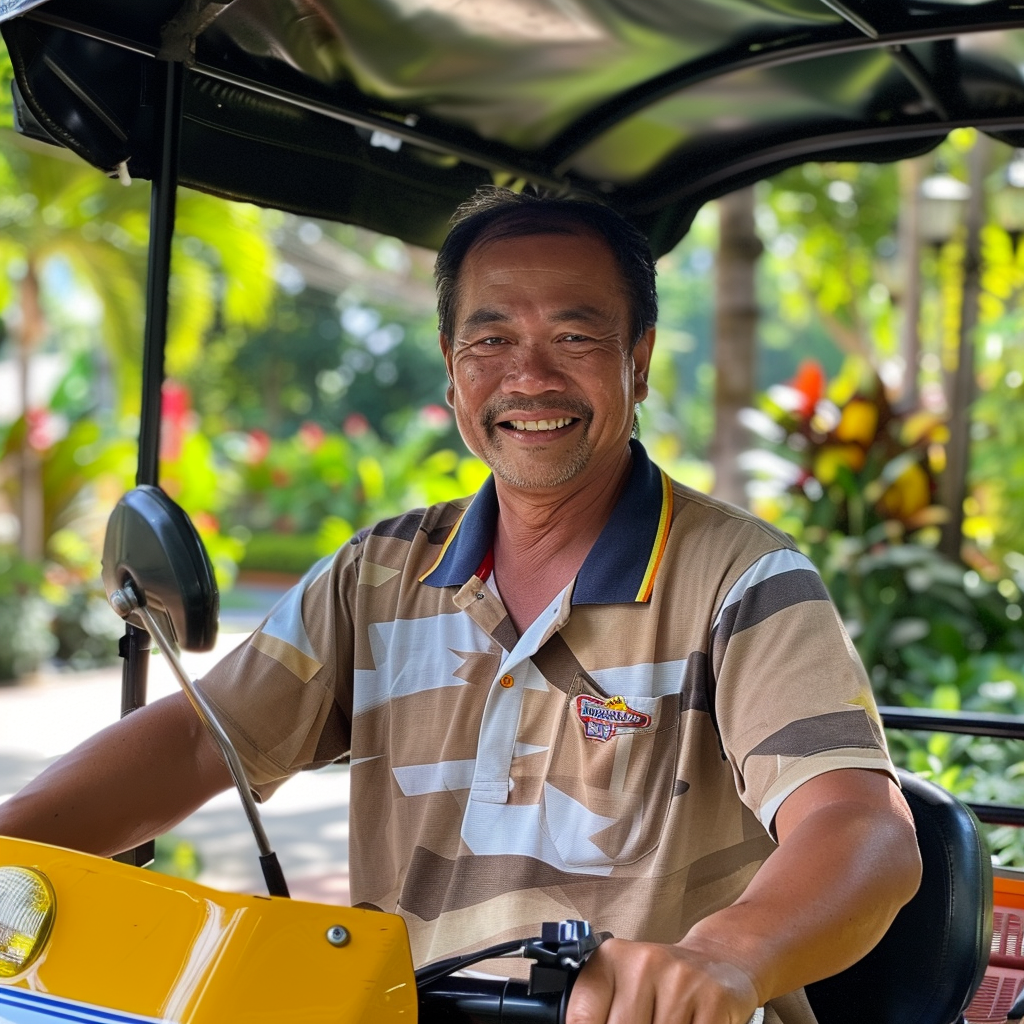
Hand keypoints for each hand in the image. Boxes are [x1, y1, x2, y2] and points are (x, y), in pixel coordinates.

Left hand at [567, 937, 759, 1023]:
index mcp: (612, 958)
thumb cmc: (661, 981)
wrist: (718, 958)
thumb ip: (605, 1012)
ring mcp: (680, 980)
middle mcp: (644, 963)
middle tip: (645, 1023)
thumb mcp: (624, 985)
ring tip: (661, 1021)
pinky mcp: (713, 999)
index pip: (582, 1017)